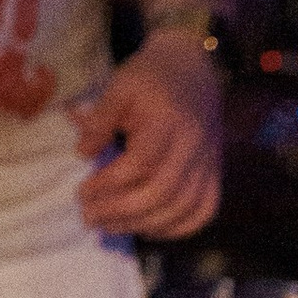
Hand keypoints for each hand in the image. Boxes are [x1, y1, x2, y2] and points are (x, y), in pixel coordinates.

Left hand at [72, 31, 223, 240]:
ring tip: (111, 225)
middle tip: (90, 216)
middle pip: (161, 193)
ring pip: (181, 208)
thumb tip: (84, 153)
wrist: (192, 69)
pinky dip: (176, 228)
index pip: (141, 164)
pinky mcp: (214, 174)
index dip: (109, 183)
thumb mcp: (118, 87)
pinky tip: (148, 228)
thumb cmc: (150, 78)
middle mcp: (192, 147)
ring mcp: (207, 163)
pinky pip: (202, 212)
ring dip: (142, 224)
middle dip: (121, 211)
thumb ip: (99, 120)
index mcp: (167, 121)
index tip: (82, 191)